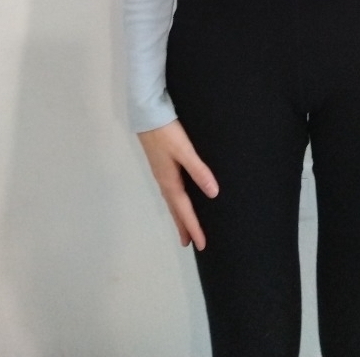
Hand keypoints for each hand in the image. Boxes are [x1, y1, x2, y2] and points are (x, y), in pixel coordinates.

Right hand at [138, 120, 218, 249]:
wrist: (147, 114)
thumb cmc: (167, 133)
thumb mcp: (185, 150)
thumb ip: (199, 170)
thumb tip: (213, 193)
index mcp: (170, 181)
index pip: (184, 210)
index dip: (193, 227)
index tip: (201, 244)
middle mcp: (164, 181)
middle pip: (175, 209)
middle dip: (183, 226)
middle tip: (189, 244)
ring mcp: (161, 173)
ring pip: (171, 201)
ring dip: (178, 215)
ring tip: (184, 227)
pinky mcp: (160, 165)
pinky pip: (169, 191)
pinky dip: (174, 202)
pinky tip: (177, 198)